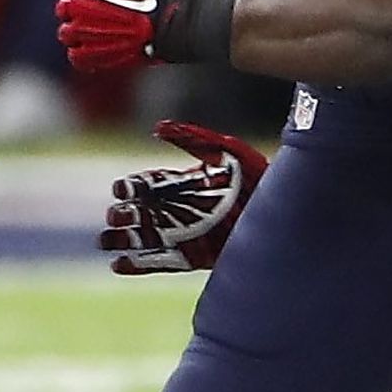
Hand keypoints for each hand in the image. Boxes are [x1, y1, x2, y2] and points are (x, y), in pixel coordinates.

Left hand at [56, 0, 187, 70]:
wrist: (176, 18)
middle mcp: (81, 7)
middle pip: (63, 9)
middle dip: (76, 9)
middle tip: (96, 11)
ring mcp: (87, 33)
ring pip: (67, 33)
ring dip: (77, 32)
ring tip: (97, 31)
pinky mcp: (97, 56)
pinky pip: (77, 57)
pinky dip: (83, 53)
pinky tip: (97, 47)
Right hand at [101, 120, 268, 274]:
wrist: (286, 212)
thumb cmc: (258, 177)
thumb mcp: (227, 151)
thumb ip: (194, 138)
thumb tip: (158, 126)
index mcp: (185, 183)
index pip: (149, 184)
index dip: (132, 186)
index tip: (122, 187)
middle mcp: (181, 208)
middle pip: (141, 212)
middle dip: (123, 213)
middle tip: (113, 215)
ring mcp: (186, 234)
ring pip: (144, 237)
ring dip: (123, 239)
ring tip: (104, 240)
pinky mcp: (194, 257)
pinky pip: (160, 262)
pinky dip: (138, 264)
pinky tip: (118, 264)